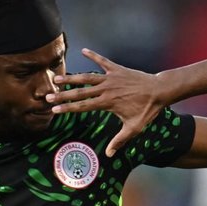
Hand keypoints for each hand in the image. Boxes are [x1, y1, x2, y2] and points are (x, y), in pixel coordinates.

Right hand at [48, 48, 166, 155]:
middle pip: (80, 92)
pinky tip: (83, 50)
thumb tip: (109, 155)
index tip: (54, 109)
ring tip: (57, 78)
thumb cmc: (147, 111)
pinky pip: (103, 61)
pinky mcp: (117, 69)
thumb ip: (119, 141)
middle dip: (62, 94)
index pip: (82, 106)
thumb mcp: (134, 128)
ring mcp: (111, 78)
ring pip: (87, 77)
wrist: (159, 91)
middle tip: (47, 95)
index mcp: (107, 103)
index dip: (67, 108)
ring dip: (72, 77)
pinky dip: (93, 55)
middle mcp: (106, 89)